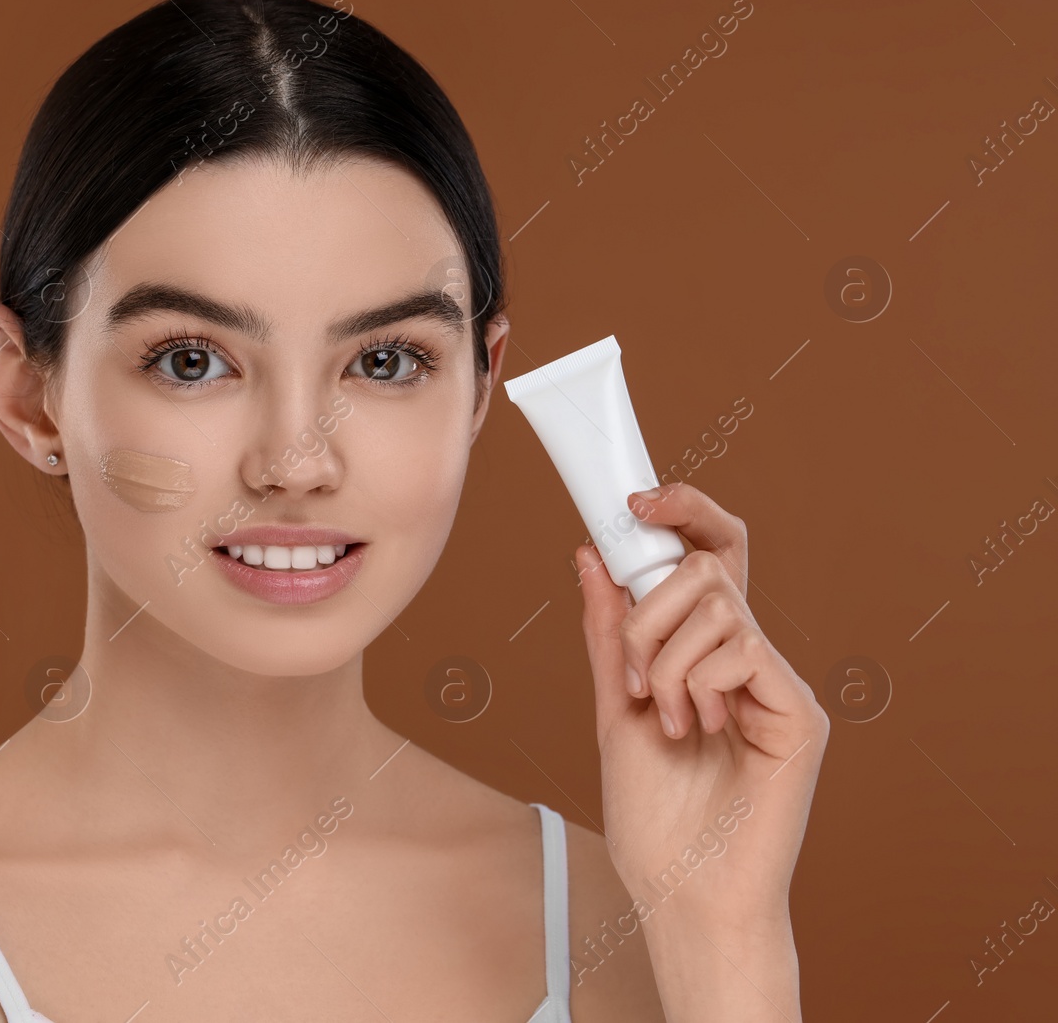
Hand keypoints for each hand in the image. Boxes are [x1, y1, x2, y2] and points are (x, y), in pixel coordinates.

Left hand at [575, 482, 828, 929]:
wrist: (680, 889)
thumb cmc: (653, 815)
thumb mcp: (614, 709)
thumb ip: (608, 635)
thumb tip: (591, 557)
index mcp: (704, 652)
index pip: (709, 556)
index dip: (685, 512)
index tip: (633, 502)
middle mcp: (746, 657)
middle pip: (709, 565)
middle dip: (650, 607)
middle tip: (632, 674)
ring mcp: (776, 682)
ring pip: (717, 603)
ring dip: (663, 658)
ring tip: (665, 719)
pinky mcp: (799, 712)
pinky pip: (742, 646)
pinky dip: (697, 683)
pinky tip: (697, 730)